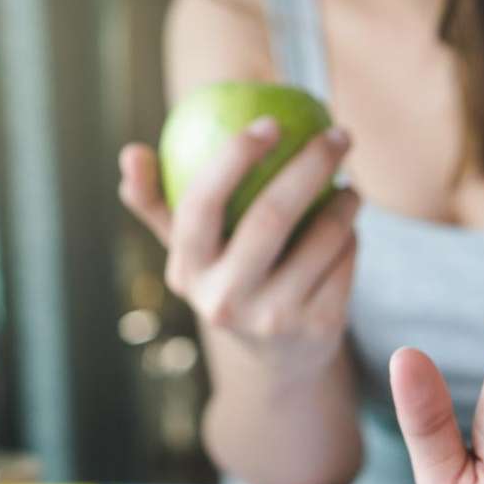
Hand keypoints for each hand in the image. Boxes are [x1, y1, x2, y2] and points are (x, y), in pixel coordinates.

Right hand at [119, 118, 359, 378]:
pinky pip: (345, 261)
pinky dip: (352, 237)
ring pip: (322, 237)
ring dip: (345, 202)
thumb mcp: (191, 252)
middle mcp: (225, 300)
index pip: (200, 205)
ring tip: (348, 186)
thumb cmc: (229, 280)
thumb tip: (131, 152)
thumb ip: (157, 203)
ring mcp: (273, 319)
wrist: (278, 359)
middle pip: (271, 216)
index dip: (234, 157)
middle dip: (310, 165)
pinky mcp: (317, 328)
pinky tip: (349, 228)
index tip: (269, 123)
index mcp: (187, 271)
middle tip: (337, 135)